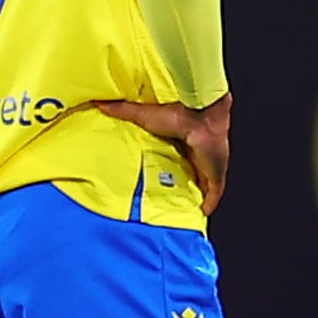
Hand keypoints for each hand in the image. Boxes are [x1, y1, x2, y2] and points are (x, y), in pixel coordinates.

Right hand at [90, 93, 233, 215]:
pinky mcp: (215, 177)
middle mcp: (198, 155)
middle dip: (181, 183)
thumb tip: (101, 103)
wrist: (201, 118)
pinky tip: (199, 213)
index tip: (158, 176)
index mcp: (184, 141)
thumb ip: (124, 111)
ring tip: (178, 206)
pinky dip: (207, 205)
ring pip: (202, 185)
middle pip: (190, 173)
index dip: (170, 167)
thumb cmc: (178, 114)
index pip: (177, 156)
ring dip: (193, 195)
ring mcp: (209, 167)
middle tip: (165, 194)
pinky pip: (213, 196)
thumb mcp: (144, 115)